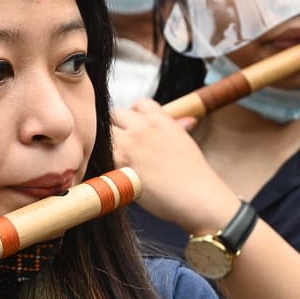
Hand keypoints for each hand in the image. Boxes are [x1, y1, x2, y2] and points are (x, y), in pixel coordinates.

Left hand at [110, 101, 239, 233]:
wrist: (196, 195)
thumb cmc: (194, 175)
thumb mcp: (186, 143)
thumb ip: (178, 129)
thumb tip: (187, 121)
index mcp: (161, 120)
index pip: (140, 104)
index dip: (135, 115)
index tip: (136, 127)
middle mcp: (144, 126)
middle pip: (117, 114)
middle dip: (118, 127)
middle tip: (123, 145)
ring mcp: (130, 142)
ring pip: (106, 132)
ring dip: (109, 144)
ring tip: (119, 159)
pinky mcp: (120, 160)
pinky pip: (103, 152)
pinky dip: (106, 159)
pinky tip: (116, 170)